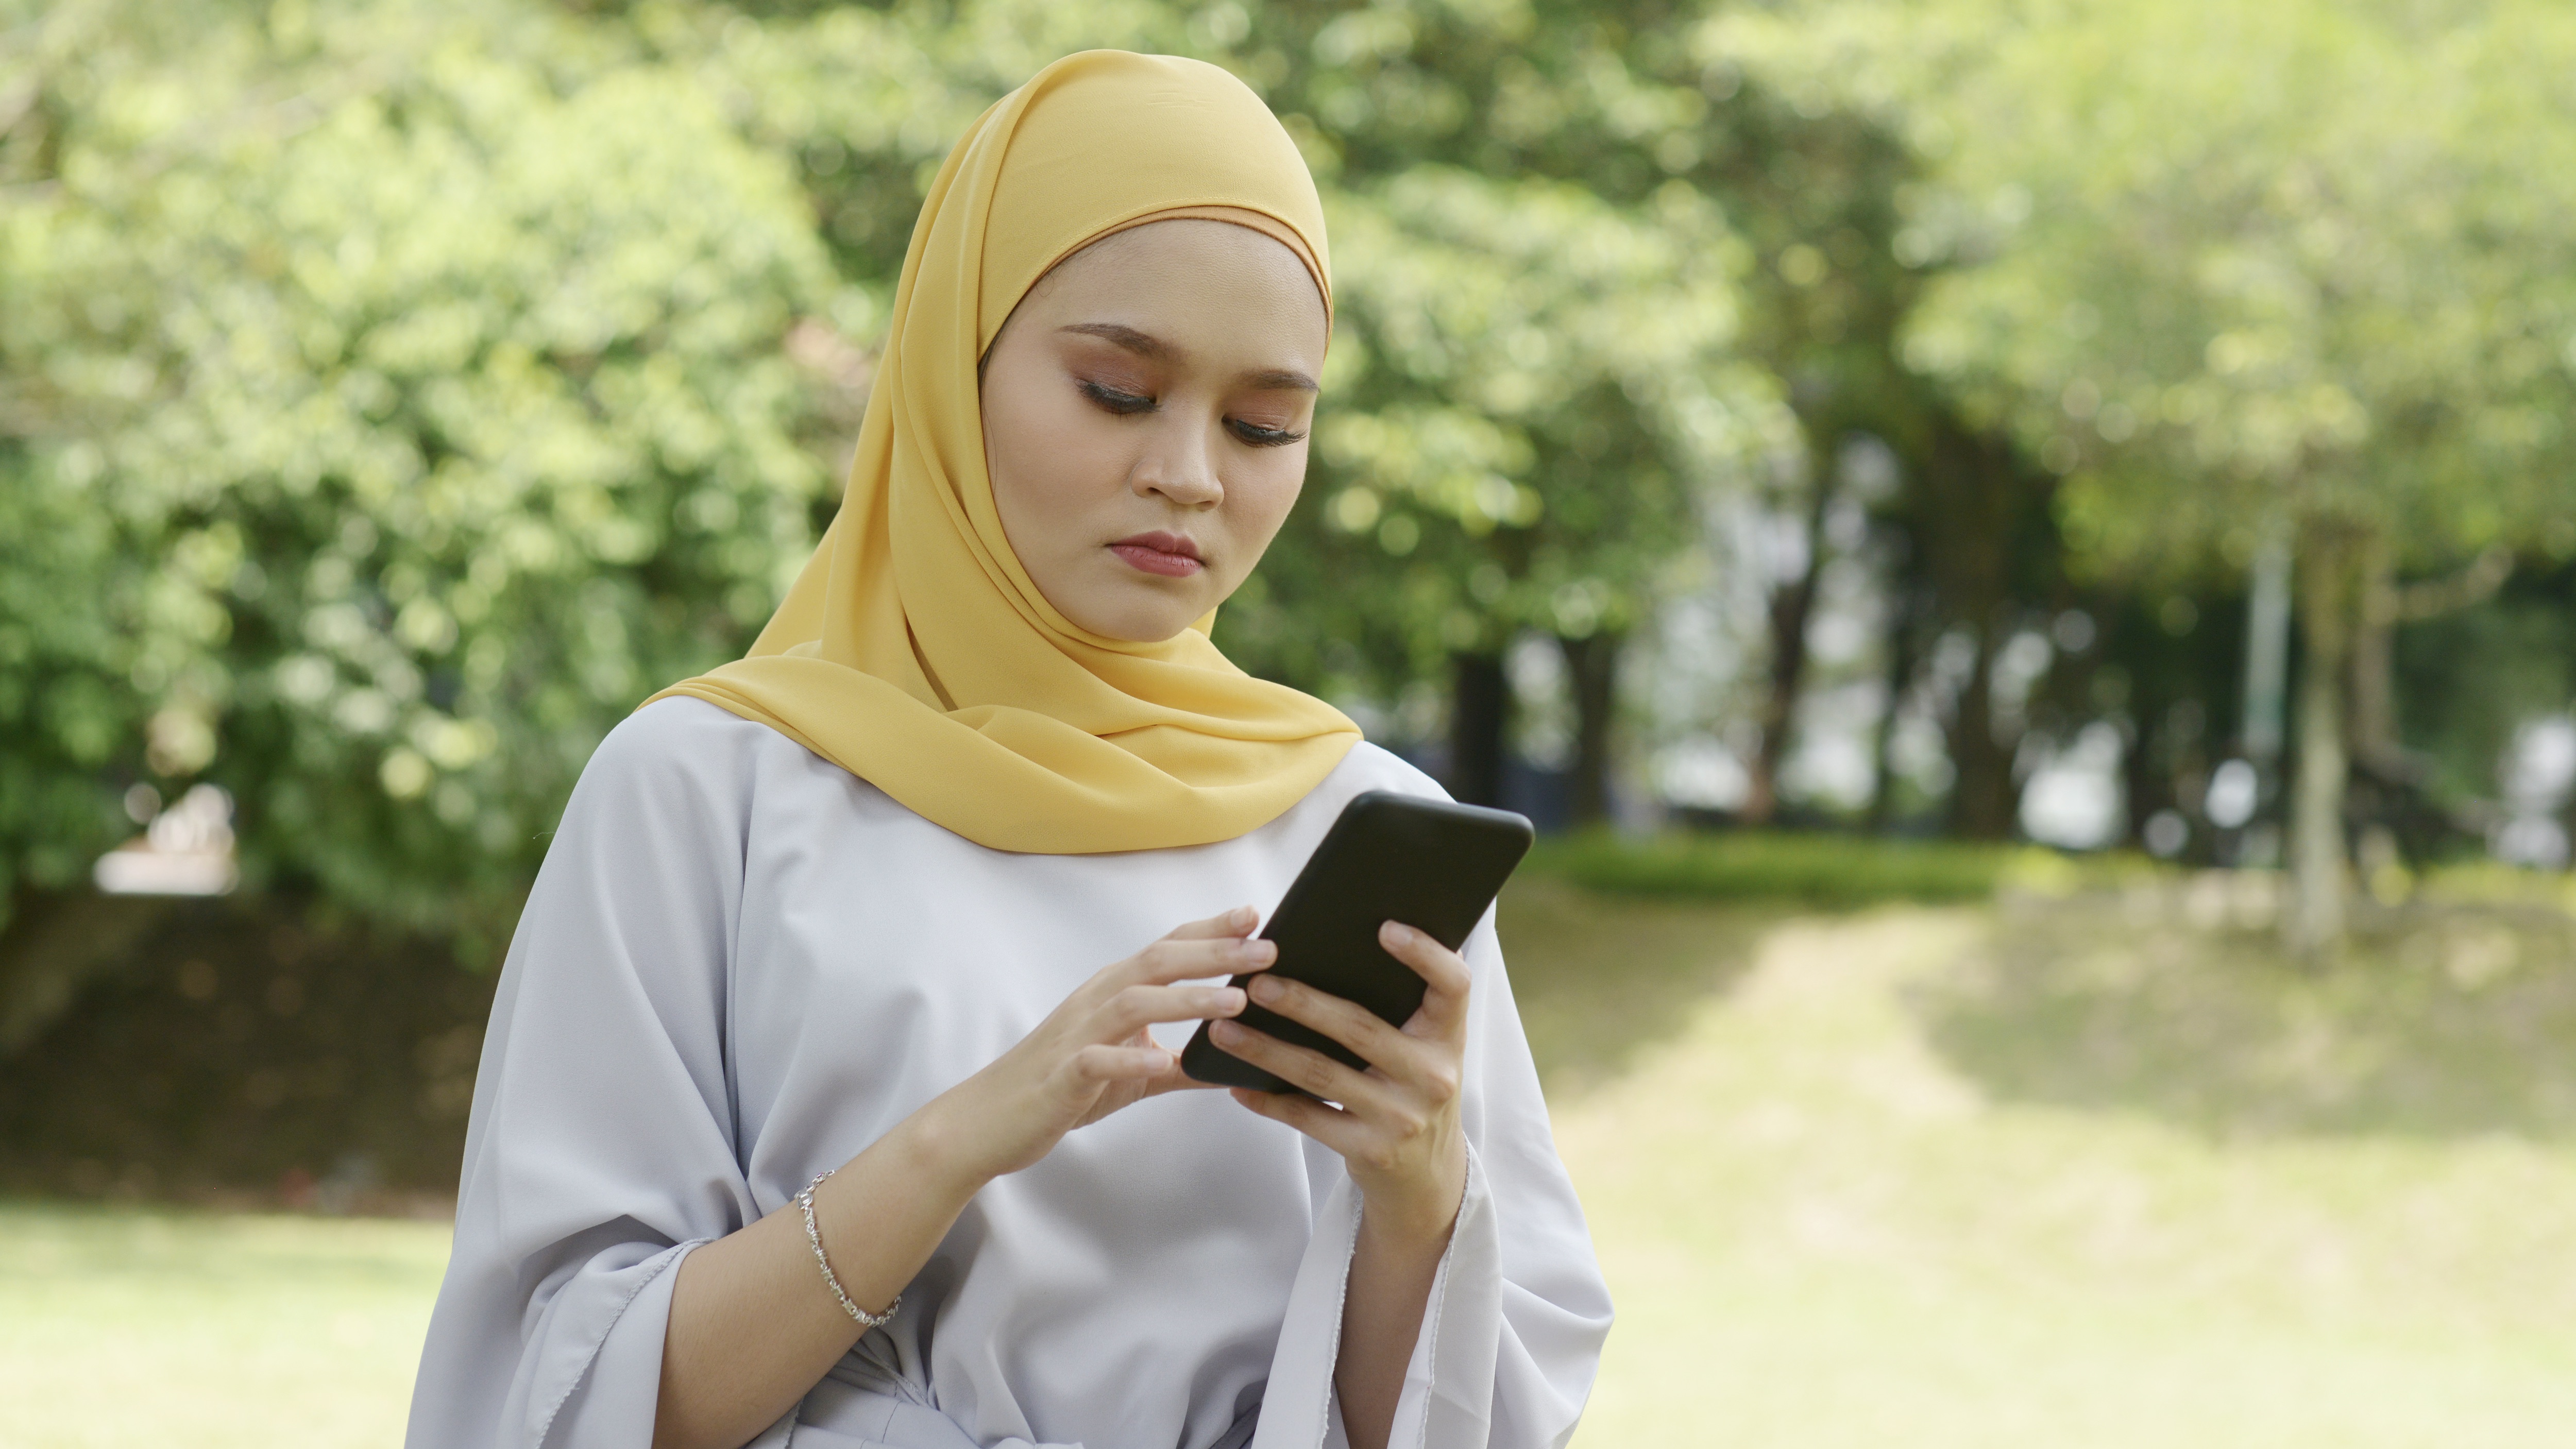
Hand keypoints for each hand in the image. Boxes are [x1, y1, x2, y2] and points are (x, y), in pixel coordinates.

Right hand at [922, 907, 1266, 1186]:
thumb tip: (1236, 1064)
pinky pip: (1095, 1061)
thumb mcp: (1133, 1074)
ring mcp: (1077, 1036)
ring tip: (1236, 1000)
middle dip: (1213, 952)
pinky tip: (1159, 1062)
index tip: (1256, 917)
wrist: (988, 1121)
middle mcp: (1096, 1003)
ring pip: (1133, 1002)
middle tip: (1265, 948)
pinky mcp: (1061, 1077)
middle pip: (1157, 961)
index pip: (1168, 949)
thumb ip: (1180, 1064)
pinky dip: (1127, 1059)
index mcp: (1114, 993)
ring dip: (1186, 998)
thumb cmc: (1062, 1089)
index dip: (1211, 931)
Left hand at [1211, 920, 1469, 1243]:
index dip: (1425, 954)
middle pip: (1360, 1027)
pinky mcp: (1370, 1151)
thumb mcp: (1428, 1051)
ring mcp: (1401, 1117)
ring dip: (1266, 1049)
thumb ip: (1408, 1006)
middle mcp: (1431, 1076)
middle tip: (1255, 983)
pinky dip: (1268, 1100)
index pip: (1453, 986)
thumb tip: (1358, 938)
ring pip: (1320, 1073)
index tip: (1385, 926)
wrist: (1427, 1178)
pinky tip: (1235, 1084)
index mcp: (1448, 1038)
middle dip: (1301, 1003)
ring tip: (1223, 1029)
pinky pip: (1308, 1119)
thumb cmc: (1415, 1091)